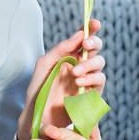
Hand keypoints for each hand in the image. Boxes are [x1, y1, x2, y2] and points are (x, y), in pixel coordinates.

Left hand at [17, 19, 105, 139]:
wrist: (38, 115)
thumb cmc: (39, 89)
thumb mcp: (45, 64)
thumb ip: (62, 48)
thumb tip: (80, 34)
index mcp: (69, 55)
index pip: (83, 38)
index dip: (90, 29)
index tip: (95, 23)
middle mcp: (80, 64)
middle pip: (95, 48)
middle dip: (94, 44)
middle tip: (85, 46)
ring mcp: (87, 78)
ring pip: (100, 64)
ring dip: (89, 64)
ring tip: (75, 73)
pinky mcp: (91, 93)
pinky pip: (99, 81)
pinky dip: (91, 79)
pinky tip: (79, 83)